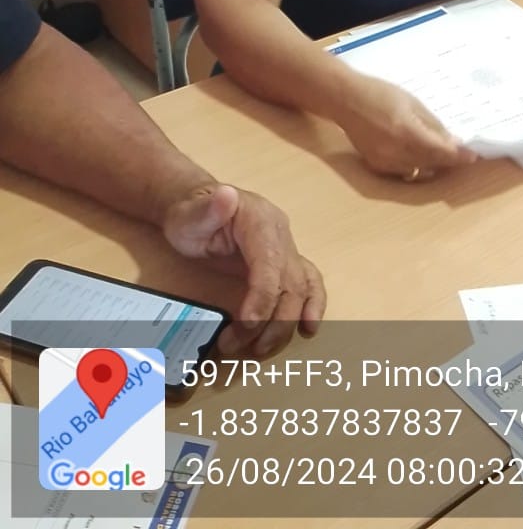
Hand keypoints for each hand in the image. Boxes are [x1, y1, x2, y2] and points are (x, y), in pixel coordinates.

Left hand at [163, 183, 325, 356]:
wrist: (196, 208)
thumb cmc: (190, 214)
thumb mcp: (190, 213)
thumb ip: (207, 209)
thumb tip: (226, 196)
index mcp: (260, 220)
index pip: (270, 264)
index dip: (263, 298)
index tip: (247, 325)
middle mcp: (279, 234)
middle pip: (289, 283)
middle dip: (271, 320)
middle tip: (239, 345)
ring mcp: (285, 248)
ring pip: (301, 288)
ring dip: (287, 322)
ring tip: (263, 348)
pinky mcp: (284, 262)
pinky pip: (307, 283)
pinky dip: (312, 306)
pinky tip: (308, 328)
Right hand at [338, 79, 477, 178]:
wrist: (346, 100)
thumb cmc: (380, 94)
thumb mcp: (412, 103)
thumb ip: (433, 125)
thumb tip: (453, 141)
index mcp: (407, 133)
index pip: (441, 152)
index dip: (459, 156)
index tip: (472, 156)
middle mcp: (396, 153)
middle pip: (432, 164)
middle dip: (448, 159)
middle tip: (460, 152)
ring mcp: (385, 162)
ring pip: (419, 171)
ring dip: (433, 164)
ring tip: (439, 151)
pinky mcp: (377, 166)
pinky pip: (404, 171)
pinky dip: (415, 165)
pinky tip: (417, 153)